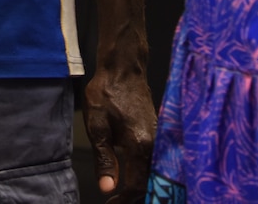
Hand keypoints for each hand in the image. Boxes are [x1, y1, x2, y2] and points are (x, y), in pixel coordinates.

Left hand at [83, 65, 155, 200]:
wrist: (123, 68)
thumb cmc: (108, 92)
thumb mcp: (97, 126)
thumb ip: (104, 159)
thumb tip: (108, 188)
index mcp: (140, 144)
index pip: (136, 185)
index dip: (123, 200)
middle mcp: (155, 144)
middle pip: (149, 182)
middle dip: (135, 196)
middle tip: (117, 201)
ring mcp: (159, 138)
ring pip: (154, 172)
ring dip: (141, 186)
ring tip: (123, 194)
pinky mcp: (159, 133)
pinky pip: (155, 161)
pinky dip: (146, 173)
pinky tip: (133, 176)